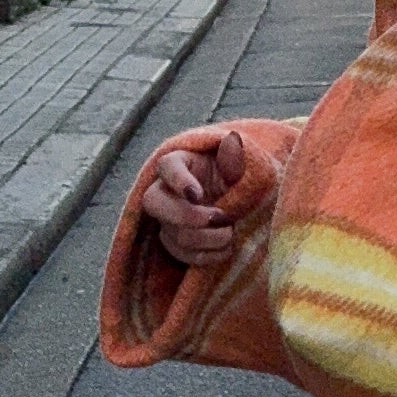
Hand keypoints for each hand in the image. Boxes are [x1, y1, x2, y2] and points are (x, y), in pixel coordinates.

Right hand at [140, 126, 265, 269]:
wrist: (243, 205)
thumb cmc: (239, 178)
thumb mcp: (242, 165)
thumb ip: (236, 157)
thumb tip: (232, 140)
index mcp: (180, 162)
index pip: (167, 166)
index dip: (178, 181)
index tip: (198, 194)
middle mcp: (165, 190)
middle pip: (153, 203)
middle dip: (186, 216)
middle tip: (219, 217)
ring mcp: (166, 219)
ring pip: (172, 234)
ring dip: (205, 238)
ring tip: (231, 233)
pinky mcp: (174, 242)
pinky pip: (182, 254)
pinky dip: (207, 256)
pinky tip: (227, 249)